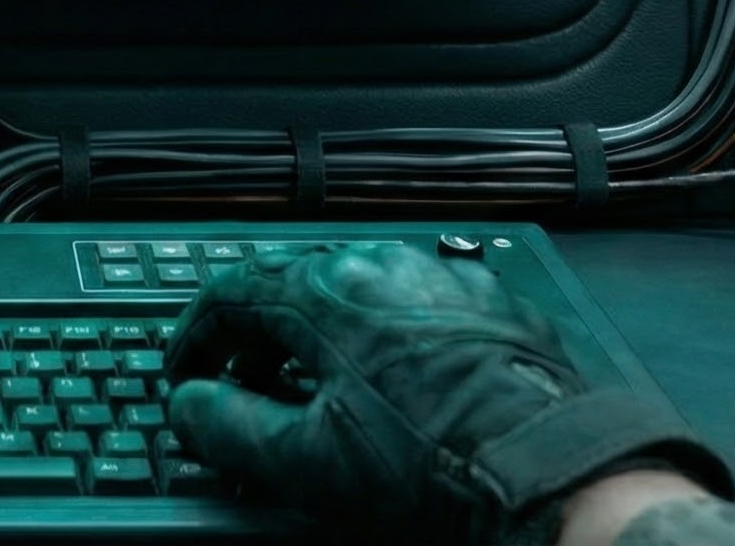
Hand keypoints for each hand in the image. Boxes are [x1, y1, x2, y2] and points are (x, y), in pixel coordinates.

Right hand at [164, 242, 731, 544]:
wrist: (547, 470)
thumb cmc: (429, 465)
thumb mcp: (306, 461)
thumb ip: (230, 427)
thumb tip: (189, 407)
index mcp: (326, 291)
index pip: (231, 292)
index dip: (196, 338)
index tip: (187, 374)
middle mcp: (382, 265)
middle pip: (293, 286)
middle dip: (258, 338)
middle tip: (243, 389)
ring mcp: (442, 279)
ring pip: (358, 292)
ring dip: (325, 335)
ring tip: (319, 391)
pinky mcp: (493, 304)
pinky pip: (418, 308)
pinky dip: (389, 338)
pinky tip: (397, 386)